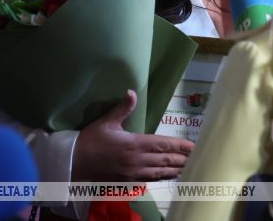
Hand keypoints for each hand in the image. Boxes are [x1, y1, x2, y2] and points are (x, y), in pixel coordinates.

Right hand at [72, 90, 193, 181]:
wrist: (74, 164)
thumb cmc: (90, 141)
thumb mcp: (106, 122)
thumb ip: (122, 108)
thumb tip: (132, 92)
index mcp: (134, 144)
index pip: (163, 144)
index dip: (180, 146)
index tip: (193, 146)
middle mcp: (137, 160)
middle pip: (166, 159)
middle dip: (183, 158)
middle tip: (198, 156)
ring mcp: (134, 173)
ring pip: (161, 172)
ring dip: (176, 169)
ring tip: (190, 167)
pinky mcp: (129, 181)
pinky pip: (151, 179)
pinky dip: (163, 177)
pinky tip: (171, 175)